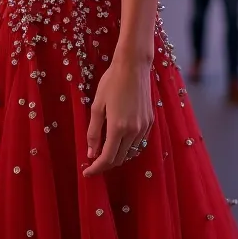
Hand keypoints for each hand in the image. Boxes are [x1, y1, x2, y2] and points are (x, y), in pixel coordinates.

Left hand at [83, 57, 153, 176]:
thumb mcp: (97, 106)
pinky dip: (129, 147)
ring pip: (131, 152)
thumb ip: (94, 131)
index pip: (107, 159)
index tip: (87, 172)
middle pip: (120, 159)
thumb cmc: (111, 82)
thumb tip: (91, 153)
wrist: (133, 66)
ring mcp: (144, 127)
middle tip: (94, 160)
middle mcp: (133, 131)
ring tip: (106, 150)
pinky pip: (139, 143)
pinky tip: (121, 140)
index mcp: (118, 127)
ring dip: (118, 156)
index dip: (96, 168)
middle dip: (106, 163)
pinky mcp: (150, 122)